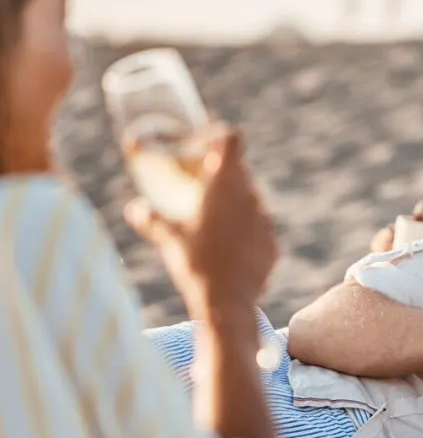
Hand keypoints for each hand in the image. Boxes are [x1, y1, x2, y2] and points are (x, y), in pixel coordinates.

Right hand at [125, 124, 278, 315]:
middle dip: (221, 173)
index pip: (231, 139)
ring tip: (210, 219)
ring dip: (233, 202)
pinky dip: (244, 231)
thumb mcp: (168, 239)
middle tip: (200, 183)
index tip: (202, 145)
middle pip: (240, 170)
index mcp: (226, 184)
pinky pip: (258, 228)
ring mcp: (266, 220)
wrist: (227, 302)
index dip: (217, 135)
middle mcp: (251, 196)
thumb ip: (150, 219)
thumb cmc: (194, 264)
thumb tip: (134, 208)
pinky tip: (227, 247)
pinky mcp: (273, 243)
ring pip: (251, 199)